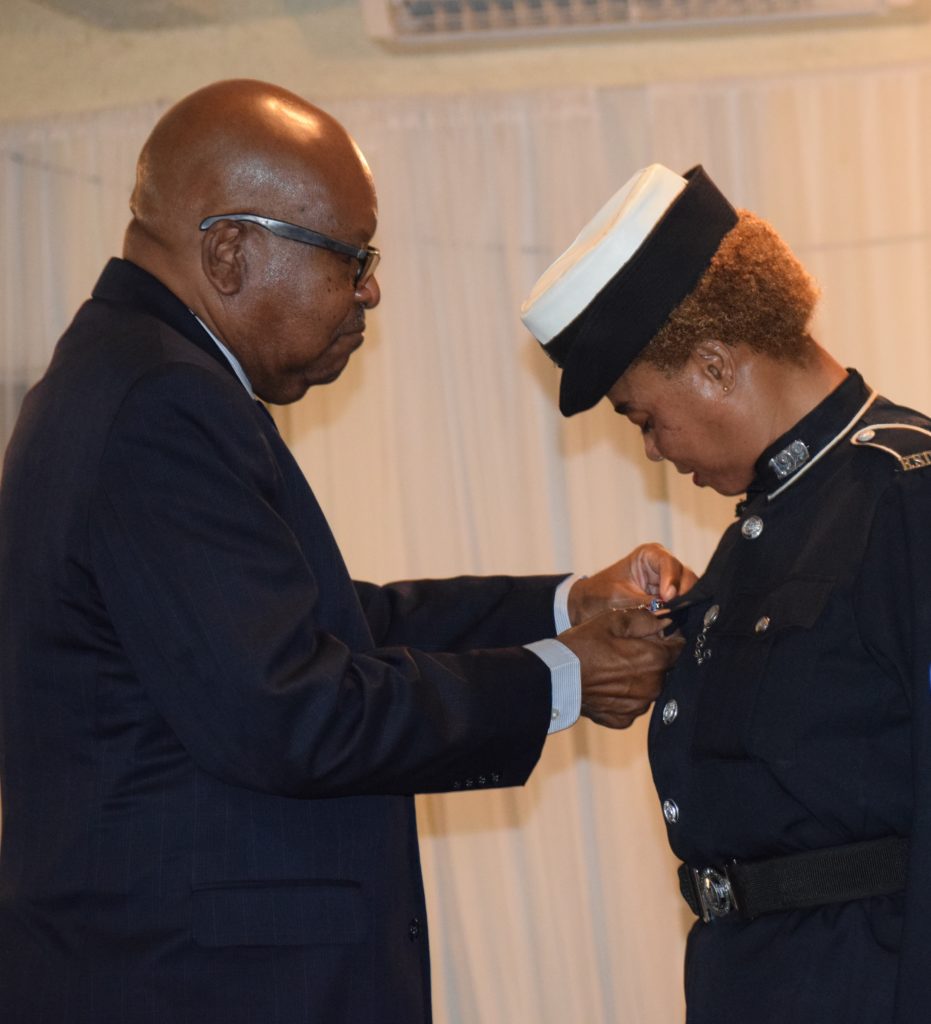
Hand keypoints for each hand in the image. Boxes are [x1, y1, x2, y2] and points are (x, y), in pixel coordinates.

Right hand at [559, 607, 684, 728]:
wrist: (555, 677)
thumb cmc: (583, 645)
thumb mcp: (612, 620)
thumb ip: (645, 619)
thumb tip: (665, 622)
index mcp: (654, 660)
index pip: (679, 648)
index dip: (670, 639)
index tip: (656, 634)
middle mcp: (652, 687)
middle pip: (664, 669)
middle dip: (652, 658)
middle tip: (625, 649)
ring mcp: (638, 706)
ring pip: (649, 687)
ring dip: (639, 677)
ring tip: (613, 667)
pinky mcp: (623, 719)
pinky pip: (633, 704)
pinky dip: (625, 695)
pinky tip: (607, 685)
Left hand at [567, 543, 697, 625]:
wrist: (587, 608)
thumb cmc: (598, 596)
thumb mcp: (619, 599)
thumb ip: (645, 604)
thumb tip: (669, 614)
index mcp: (650, 555)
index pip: (669, 563)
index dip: (672, 580)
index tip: (668, 597)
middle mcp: (664, 566)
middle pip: (686, 577)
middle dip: (683, 596)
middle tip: (676, 613)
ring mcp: (670, 584)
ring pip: (690, 593)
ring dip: (684, 608)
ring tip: (676, 622)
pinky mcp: (671, 602)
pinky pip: (683, 607)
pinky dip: (681, 616)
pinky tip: (677, 626)